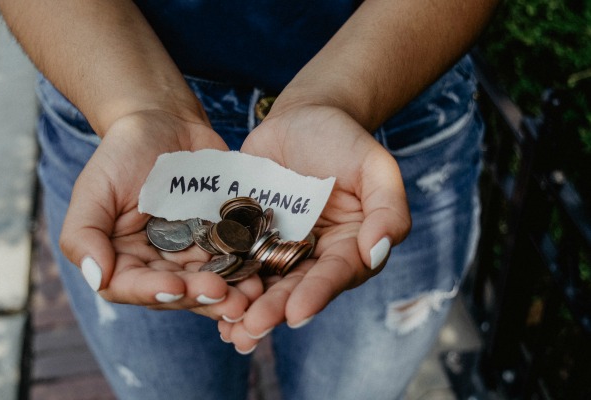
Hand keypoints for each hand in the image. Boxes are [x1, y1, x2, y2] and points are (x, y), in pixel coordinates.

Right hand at [59, 110, 262, 320]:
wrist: (165, 122)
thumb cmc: (122, 153)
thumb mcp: (94, 188)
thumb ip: (83, 234)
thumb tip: (96, 277)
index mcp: (122, 259)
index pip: (131, 286)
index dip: (153, 291)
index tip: (176, 286)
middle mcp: (157, 264)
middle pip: (176, 292)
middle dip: (200, 296)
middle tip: (224, 295)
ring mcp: (191, 254)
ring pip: (209, 283)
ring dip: (230, 294)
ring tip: (250, 295)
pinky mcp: (221, 240)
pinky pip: (235, 260)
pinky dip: (248, 270)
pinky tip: (262, 273)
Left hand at [219, 104, 410, 351]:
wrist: (302, 117)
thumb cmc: (344, 139)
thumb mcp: (375, 166)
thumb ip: (387, 208)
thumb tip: (377, 252)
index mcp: (349, 246)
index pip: (335, 274)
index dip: (317, 294)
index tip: (297, 313)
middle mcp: (314, 256)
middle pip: (295, 288)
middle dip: (274, 310)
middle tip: (252, 328)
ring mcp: (278, 247)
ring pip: (263, 283)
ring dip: (246, 307)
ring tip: (229, 330)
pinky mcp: (248, 235)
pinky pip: (235, 260)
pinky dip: (223, 279)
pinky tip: (205, 298)